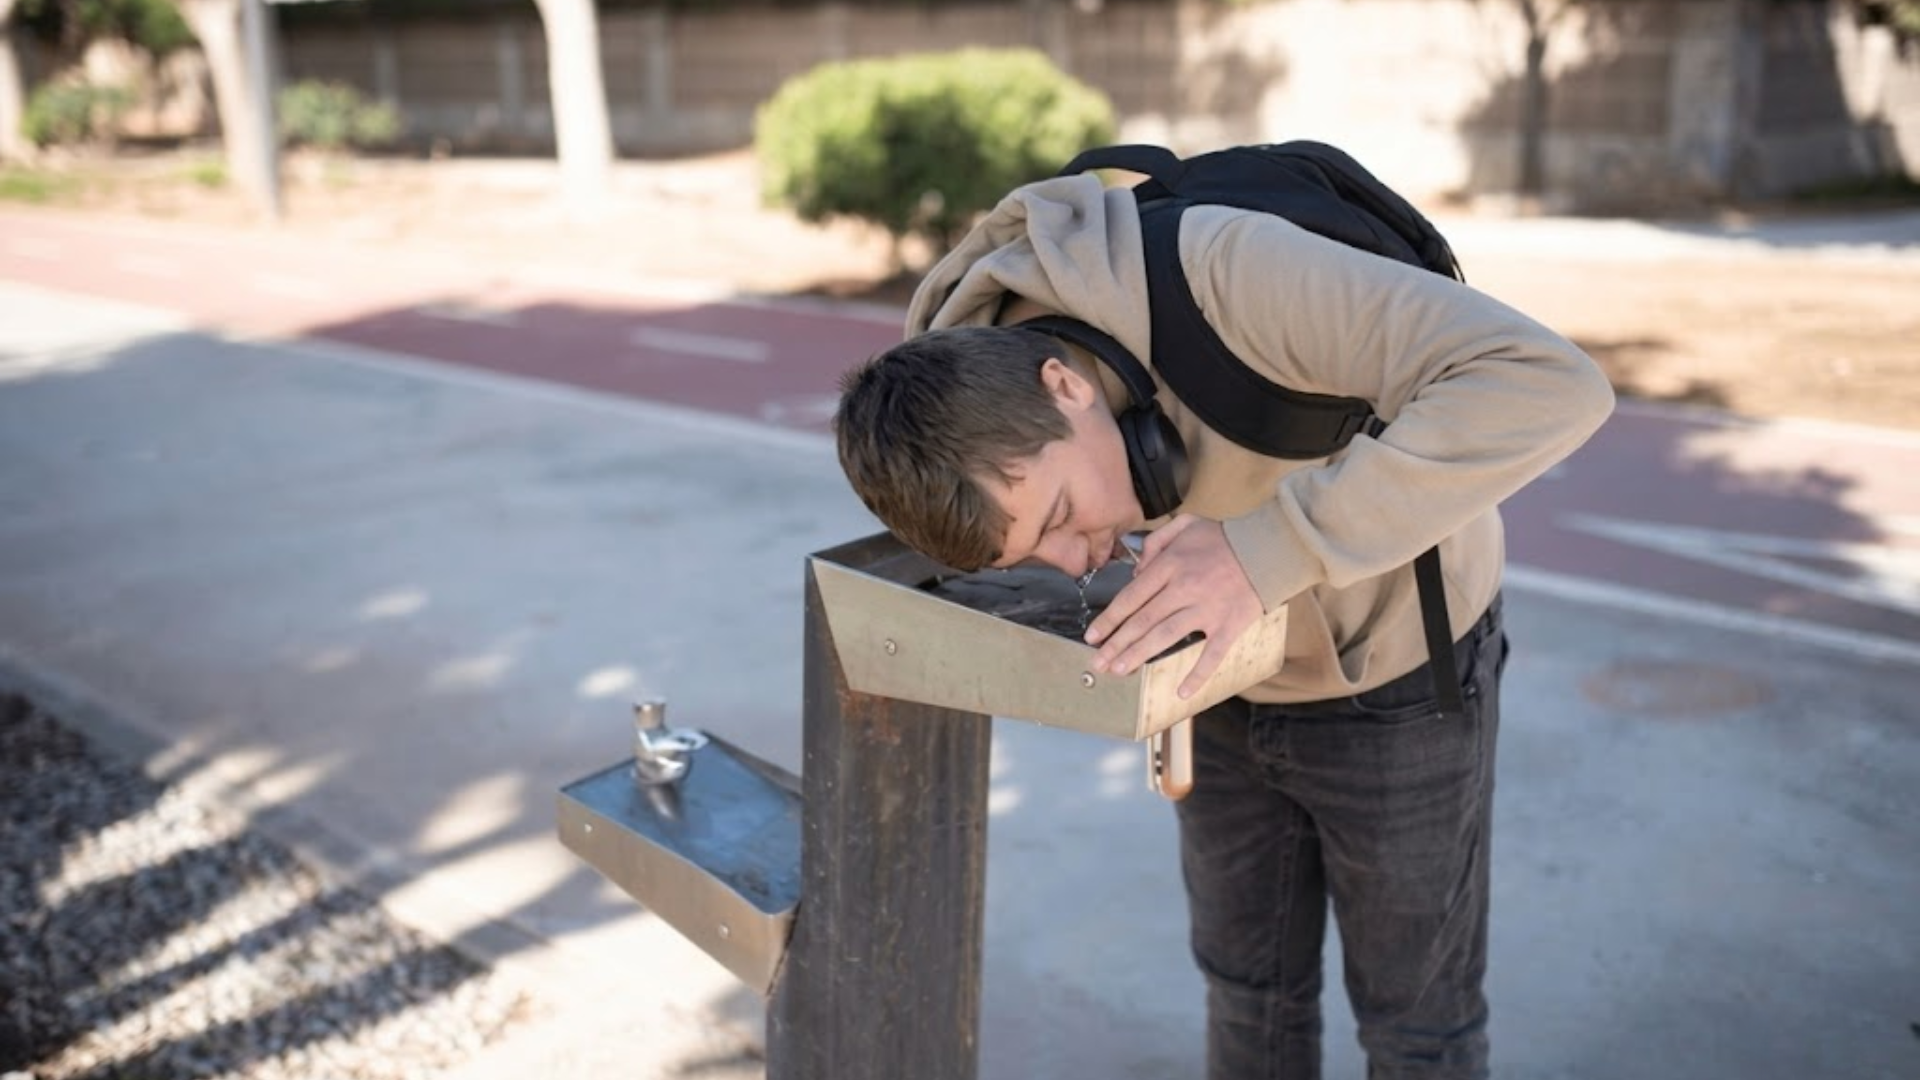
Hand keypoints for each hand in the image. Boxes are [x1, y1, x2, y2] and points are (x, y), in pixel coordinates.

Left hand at [1085, 515, 1264, 698]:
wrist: (1269, 548)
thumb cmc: (1225, 538)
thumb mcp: (1185, 525)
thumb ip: (1156, 542)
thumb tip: (1136, 570)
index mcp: (1171, 566)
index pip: (1131, 597)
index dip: (1109, 619)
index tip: (1093, 636)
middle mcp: (1184, 589)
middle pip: (1142, 621)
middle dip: (1116, 645)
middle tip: (1098, 663)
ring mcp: (1206, 610)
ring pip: (1165, 637)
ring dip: (1139, 656)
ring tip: (1120, 670)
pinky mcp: (1229, 626)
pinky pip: (1211, 655)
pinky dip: (1197, 676)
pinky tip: (1181, 692)